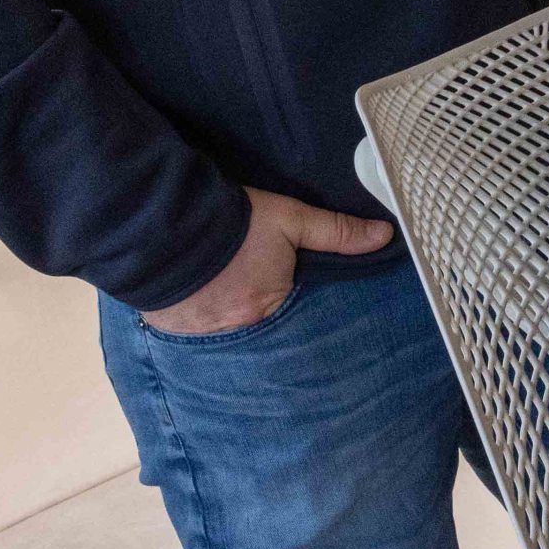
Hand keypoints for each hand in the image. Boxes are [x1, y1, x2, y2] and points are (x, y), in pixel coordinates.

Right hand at [139, 187, 391, 335]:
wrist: (164, 225)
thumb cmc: (233, 222)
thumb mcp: (291, 218)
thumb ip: (337, 232)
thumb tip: (385, 236)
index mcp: (271, 305)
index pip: (291, 307)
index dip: (287, 292)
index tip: (280, 279)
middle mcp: (240, 327)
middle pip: (257, 317)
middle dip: (255, 303)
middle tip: (247, 279)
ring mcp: (204, 330)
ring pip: (224, 322)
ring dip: (224, 308)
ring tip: (220, 283)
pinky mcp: (172, 327)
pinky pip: (191, 326)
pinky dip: (196, 312)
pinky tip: (195, 293)